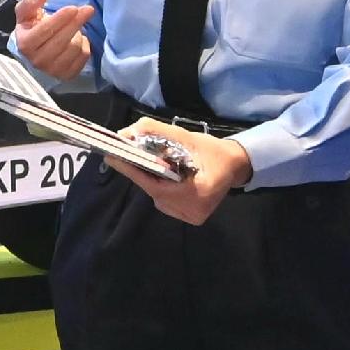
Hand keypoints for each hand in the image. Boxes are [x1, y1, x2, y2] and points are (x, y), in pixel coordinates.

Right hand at [11, 0, 94, 81]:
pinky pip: (83, 57)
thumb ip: (30, 2)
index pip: (46, 30)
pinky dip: (85, 45)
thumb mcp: (25, 13)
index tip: (73, 8)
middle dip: (76, 22)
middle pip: (62, 40)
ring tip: (73, 28)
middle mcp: (37, 60)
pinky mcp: (66, 75)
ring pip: (74, 48)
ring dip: (78, 34)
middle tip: (87, 9)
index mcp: (25, 44)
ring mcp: (52, 70)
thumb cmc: (31, 28)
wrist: (35, 50)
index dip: (61, 18)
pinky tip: (78, 40)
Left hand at [114, 127, 248, 223]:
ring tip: (153, 164)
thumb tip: (128, 132)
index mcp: (199, 194)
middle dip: (141, 173)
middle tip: (127, 155)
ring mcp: (193, 217)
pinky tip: (166, 177)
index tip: (113, 158)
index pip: (155, 185)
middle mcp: (195, 211)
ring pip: (158, 198)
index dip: (133, 171)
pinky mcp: (192, 218)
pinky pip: (166, 202)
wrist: (235, 165)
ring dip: (152, 181)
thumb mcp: (187, 137)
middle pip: (155, 192)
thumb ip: (158, 133)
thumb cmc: (214, 151)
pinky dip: (161, 188)